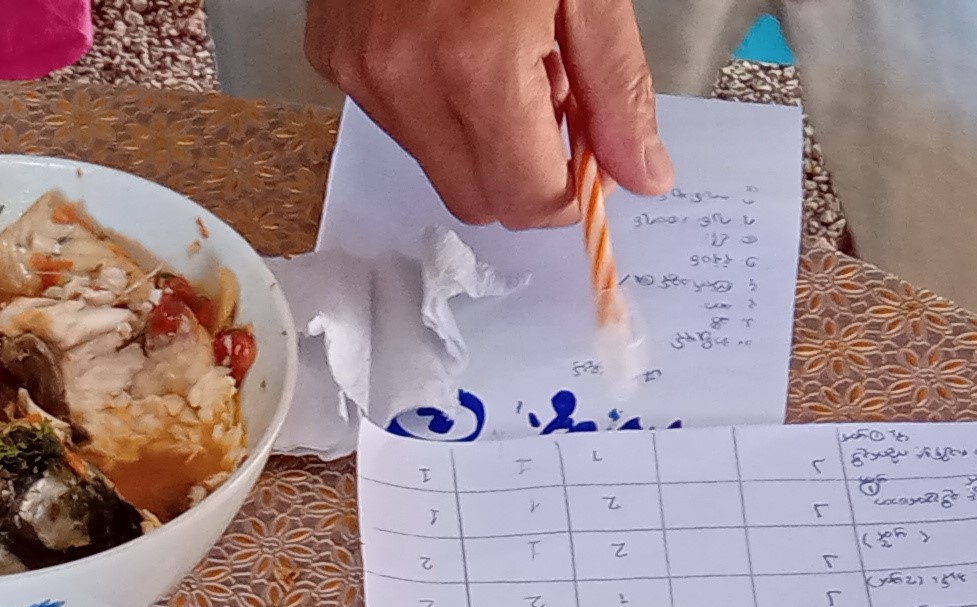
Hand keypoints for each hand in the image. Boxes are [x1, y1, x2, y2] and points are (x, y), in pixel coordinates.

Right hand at [307, 0, 671, 228]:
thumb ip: (615, 88)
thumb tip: (641, 171)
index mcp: (477, 61)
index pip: (526, 199)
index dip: (566, 190)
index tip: (587, 158)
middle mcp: (406, 77)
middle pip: (475, 198)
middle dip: (521, 169)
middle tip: (549, 98)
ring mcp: (361, 70)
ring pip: (434, 161)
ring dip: (476, 133)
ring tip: (498, 50)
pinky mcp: (335, 55)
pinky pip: (395, 117)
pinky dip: (433, 98)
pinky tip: (452, 37)